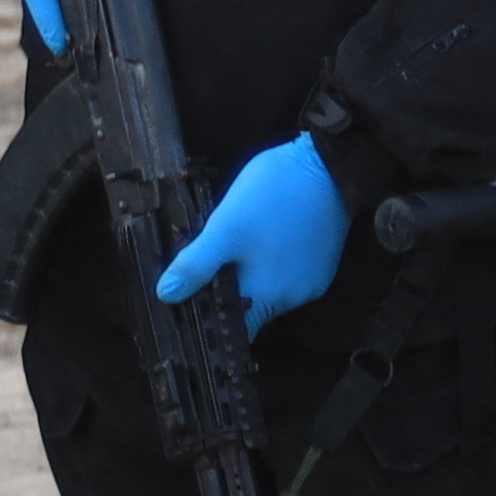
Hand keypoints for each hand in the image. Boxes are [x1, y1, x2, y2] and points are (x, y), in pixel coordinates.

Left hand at [153, 133, 348, 334]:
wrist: (329, 165)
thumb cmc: (273, 195)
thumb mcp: (225, 226)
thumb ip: (196, 264)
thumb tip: (166, 296)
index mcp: (264, 296)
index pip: (233, 330)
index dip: (211, 321)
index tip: (190, 304)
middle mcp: (291, 300)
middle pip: (249, 309)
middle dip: (226, 290)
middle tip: (206, 261)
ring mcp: (311, 283)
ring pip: (268, 291)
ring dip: (249, 276)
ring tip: (234, 245)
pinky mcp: (322, 266)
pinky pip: (288, 276)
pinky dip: (272, 265)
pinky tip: (264, 239)